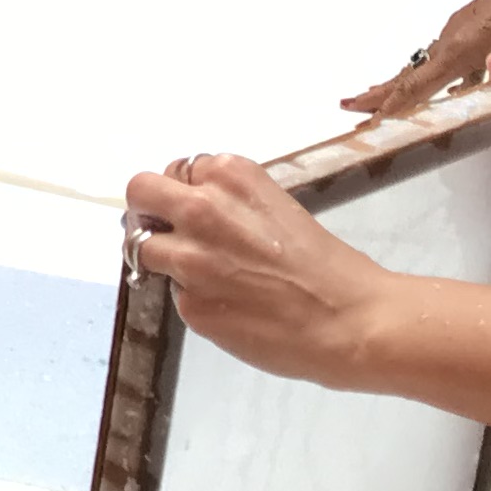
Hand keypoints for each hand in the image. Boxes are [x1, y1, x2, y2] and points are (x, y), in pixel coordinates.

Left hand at [123, 154, 396, 385]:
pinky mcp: (190, 305)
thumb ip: (229, 202)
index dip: (184, 193)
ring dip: (162, 257)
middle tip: (167, 231)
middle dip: (148, 210)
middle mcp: (201, 208)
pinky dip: (193, 298)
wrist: (350, 320)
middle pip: (140, 192)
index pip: (177, 171)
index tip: (196, 211)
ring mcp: (190, 259)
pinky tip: (231, 307)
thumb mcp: (275, 206)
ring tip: (203, 274)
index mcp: (229, 175)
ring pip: (142, 246)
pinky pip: (173, 294)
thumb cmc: (325, 266)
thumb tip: (190, 211)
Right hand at [350, 0, 490, 114]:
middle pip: (404, 77)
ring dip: (396, 86)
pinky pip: (438, 60)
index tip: (367, 126)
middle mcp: (447, 43)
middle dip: (376, 96)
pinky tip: (439, 90)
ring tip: (374, 98)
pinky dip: (425, 76)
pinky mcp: (466, 30)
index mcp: (456, 53)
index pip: (413, 88)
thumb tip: (481, 106)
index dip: (389, 110)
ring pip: (419, 68)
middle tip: (348, 109)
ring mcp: (454, 35)